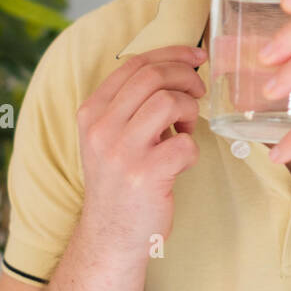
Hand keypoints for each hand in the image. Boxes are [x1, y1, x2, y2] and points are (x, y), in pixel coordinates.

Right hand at [75, 44, 205, 253]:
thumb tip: (176, 68)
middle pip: (152, 76)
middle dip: (186, 77)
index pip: (133, 64)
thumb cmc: (121, 181)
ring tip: (187, 129)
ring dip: (190, 110)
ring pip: (169, 102)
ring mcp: (121, 152)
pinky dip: (193, 149)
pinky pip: (185, 144)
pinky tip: (182, 160)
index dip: (171, 54)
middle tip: (199, 92)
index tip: (196, 57)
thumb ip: (131, 104)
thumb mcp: (110, 136)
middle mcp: (100, 128)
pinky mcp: (145, 176)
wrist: (111, 236)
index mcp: (91, 112)